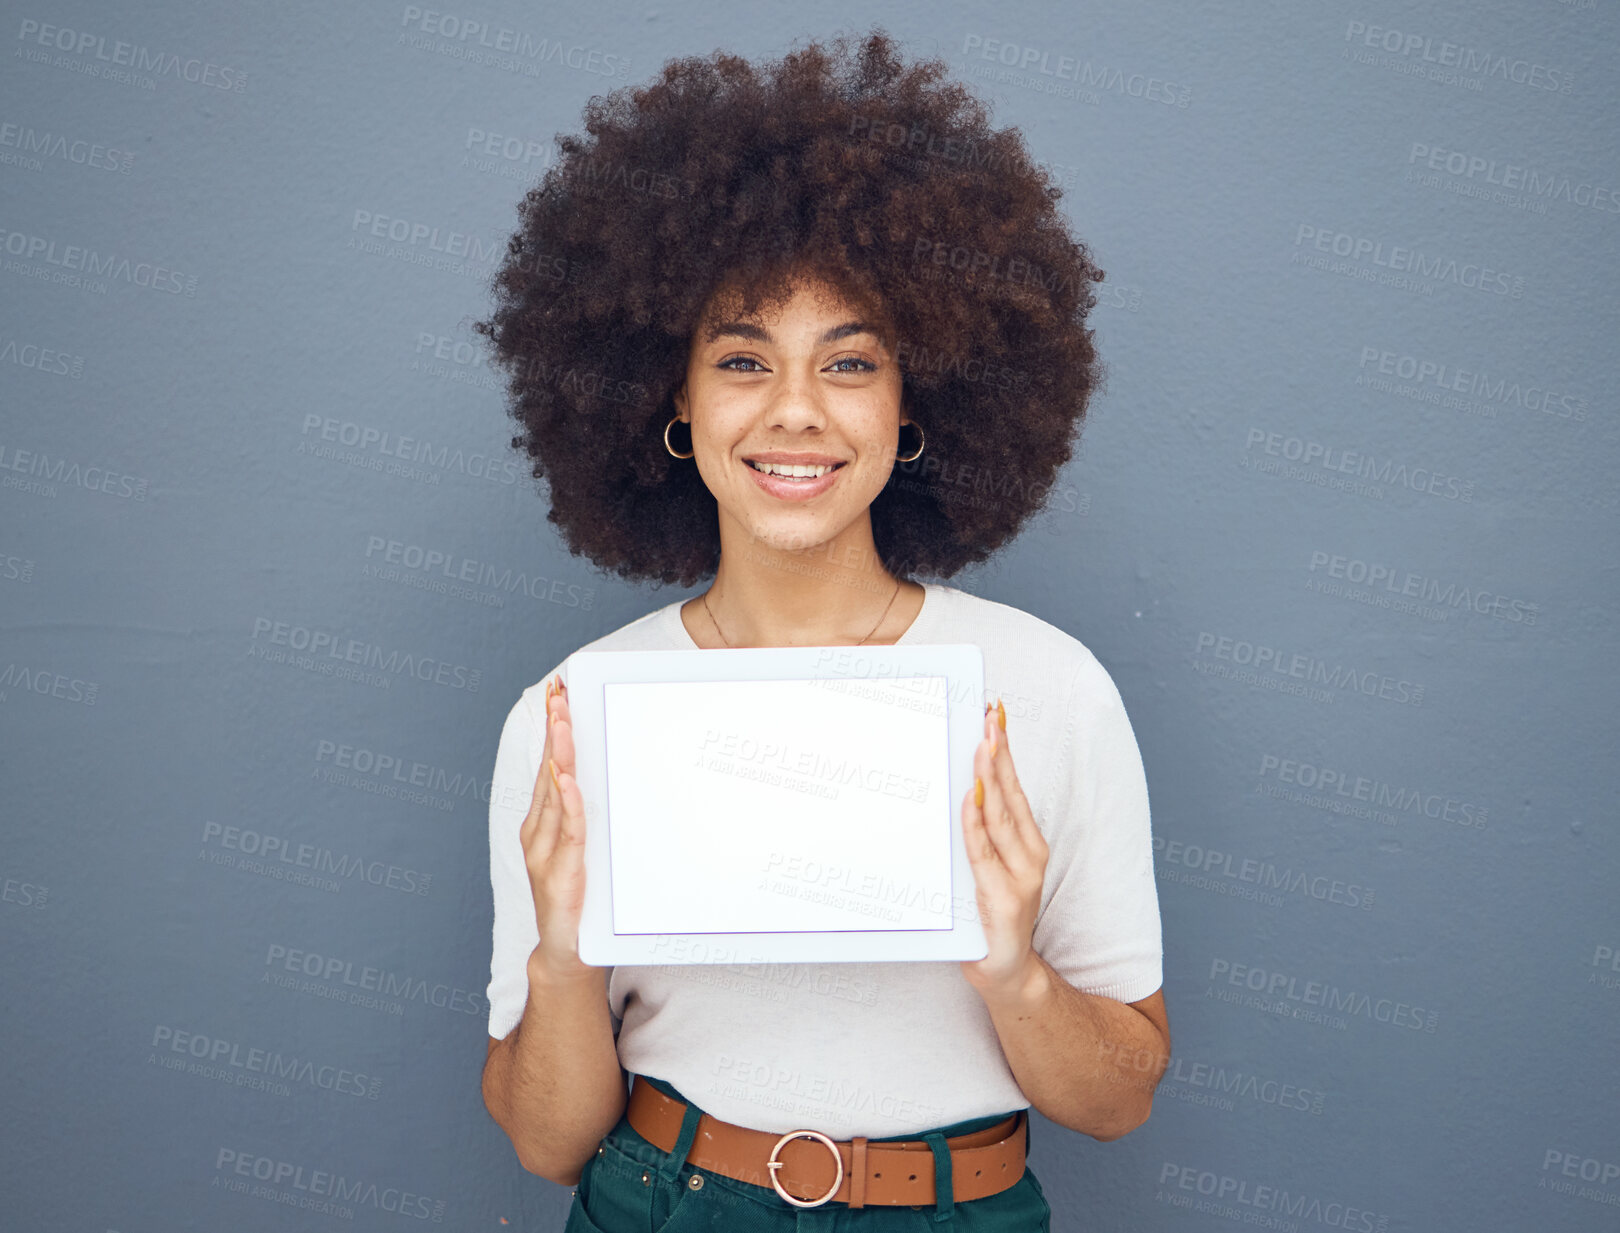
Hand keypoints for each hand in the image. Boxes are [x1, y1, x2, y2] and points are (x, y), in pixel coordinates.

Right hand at [520, 674, 594, 981]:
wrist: (568, 951)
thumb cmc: (582, 897)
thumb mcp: (588, 847)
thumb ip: (591, 814)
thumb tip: (610, 777)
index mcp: (544, 821)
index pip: (550, 765)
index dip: (553, 729)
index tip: (559, 693)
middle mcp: (538, 831)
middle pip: (547, 771)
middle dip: (553, 730)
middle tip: (559, 694)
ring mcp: (545, 852)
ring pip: (554, 794)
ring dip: (559, 755)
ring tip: (563, 721)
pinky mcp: (561, 873)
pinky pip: (568, 831)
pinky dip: (568, 804)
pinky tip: (567, 780)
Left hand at [959, 698, 1048, 1000]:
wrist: (1006, 971)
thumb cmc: (988, 916)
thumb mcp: (986, 868)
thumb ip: (978, 834)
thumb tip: (956, 788)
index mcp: (1027, 842)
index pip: (1014, 786)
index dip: (1005, 750)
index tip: (995, 715)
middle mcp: (1030, 855)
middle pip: (1009, 793)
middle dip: (998, 752)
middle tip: (989, 717)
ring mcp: (1019, 876)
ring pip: (999, 816)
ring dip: (989, 777)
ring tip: (982, 744)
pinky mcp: (1002, 897)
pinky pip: (982, 852)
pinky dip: (975, 823)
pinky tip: (969, 798)